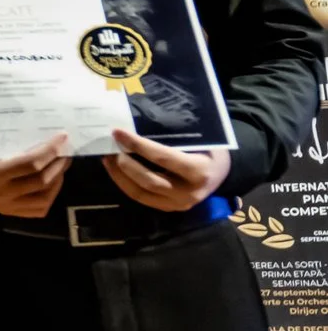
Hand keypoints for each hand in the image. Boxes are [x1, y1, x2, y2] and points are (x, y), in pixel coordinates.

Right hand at [0, 134, 72, 218]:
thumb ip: (9, 141)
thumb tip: (42, 131)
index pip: (30, 163)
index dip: (50, 150)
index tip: (62, 138)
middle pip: (41, 180)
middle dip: (58, 163)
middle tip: (65, 150)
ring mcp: (7, 206)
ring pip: (45, 197)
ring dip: (58, 179)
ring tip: (60, 165)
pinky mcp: (12, 213)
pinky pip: (40, 209)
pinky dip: (51, 195)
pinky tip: (52, 182)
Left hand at [105, 128, 229, 211]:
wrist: (222, 172)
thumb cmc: (209, 150)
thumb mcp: (200, 140)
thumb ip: (174, 136)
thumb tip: (137, 122)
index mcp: (199, 171)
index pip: (163, 158)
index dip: (138, 145)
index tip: (118, 133)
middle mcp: (189, 192)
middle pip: (149, 180)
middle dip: (125, 163)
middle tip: (110, 146)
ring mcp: (179, 204)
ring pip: (141, 193)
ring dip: (120, 175)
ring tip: (108, 158)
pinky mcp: (169, 208)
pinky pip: (142, 198)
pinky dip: (125, 184)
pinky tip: (116, 170)